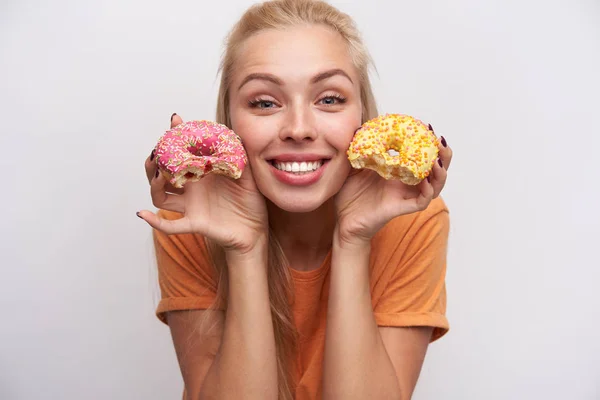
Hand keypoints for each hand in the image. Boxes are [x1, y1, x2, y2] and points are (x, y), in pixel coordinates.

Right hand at [137, 114, 267, 253]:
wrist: (255, 229)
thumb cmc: (249, 201)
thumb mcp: (247, 175)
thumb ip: (240, 157)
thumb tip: (237, 137)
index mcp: (201, 174)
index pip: (181, 154)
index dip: (175, 138)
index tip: (174, 121)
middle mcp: (191, 189)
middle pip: (161, 175)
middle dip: (155, 162)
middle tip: (157, 152)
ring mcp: (190, 206)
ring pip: (160, 197)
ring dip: (155, 186)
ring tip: (160, 176)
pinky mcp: (195, 223)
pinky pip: (170, 226)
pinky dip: (155, 222)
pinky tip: (143, 214)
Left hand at [334, 135, 452, 245]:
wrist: (343, 220)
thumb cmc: (349, 195)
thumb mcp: (354, 166)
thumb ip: (360, 150)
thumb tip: (360, 127)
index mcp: (397, 171)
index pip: (421, 156)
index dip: (428, 143)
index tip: (427, 128)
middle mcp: (405, 183)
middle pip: (435, 170)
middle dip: (443, 156)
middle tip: (441, 142)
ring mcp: (404, 196)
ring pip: (434, 186)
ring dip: (440, 174)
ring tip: (438, 161)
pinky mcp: (400, 208)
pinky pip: (421, 202)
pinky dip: (428, 192)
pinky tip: (427, 183)